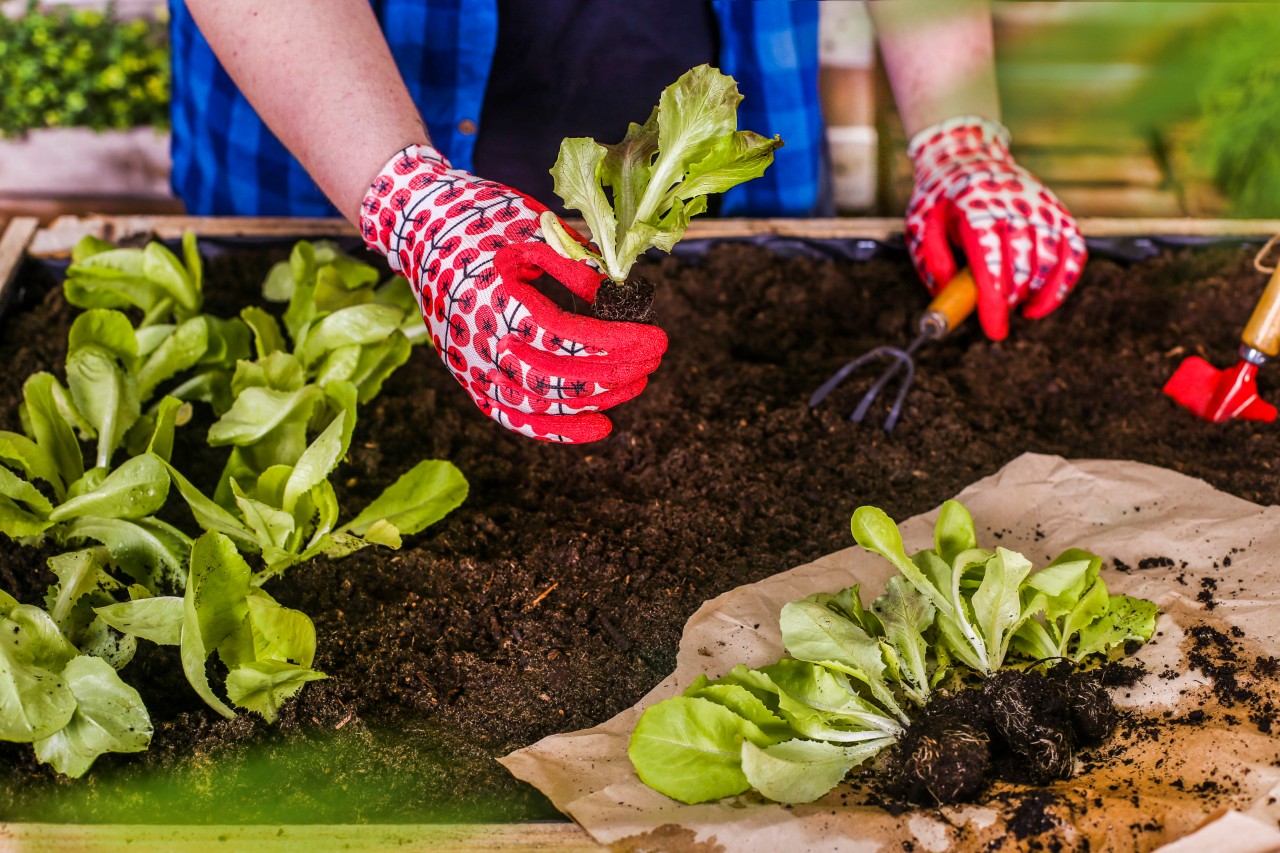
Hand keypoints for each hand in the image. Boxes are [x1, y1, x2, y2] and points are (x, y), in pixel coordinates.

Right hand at [360, 145, 666, 442]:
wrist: (419, 224)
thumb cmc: (481, 216)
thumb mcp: (535, 229)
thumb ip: (578, 269)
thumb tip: (622, 304)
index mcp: (493, 300)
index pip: (566, 338)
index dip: (616, 345)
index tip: (656, 339)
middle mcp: (476, 342)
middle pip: (556, 379)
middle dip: (615, 373)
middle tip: (654, 357)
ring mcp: (468, 365)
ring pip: (540, 405)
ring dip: (596, 398)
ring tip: (637, 382)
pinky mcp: (467, 376)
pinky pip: (513, 416)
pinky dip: (557, 428)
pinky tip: (600, 425)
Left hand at [905, 116, 1086, 340]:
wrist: (967, 155)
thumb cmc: (941, 199)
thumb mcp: (920, 226)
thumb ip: (933, 263)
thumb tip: (950, 297)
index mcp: (975, 209)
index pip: (992, 264)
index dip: (995, 303)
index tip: (994, 329)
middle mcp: (1014, 206)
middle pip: (1024, 267)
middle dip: (1012, 301)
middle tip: (998, 317)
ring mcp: (1041, 206)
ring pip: (1053, 261)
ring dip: (1039, 294)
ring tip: (1021, 308)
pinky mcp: (1058, 210)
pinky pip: (1074, 249)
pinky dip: (1065, 280)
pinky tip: (1045, 298)